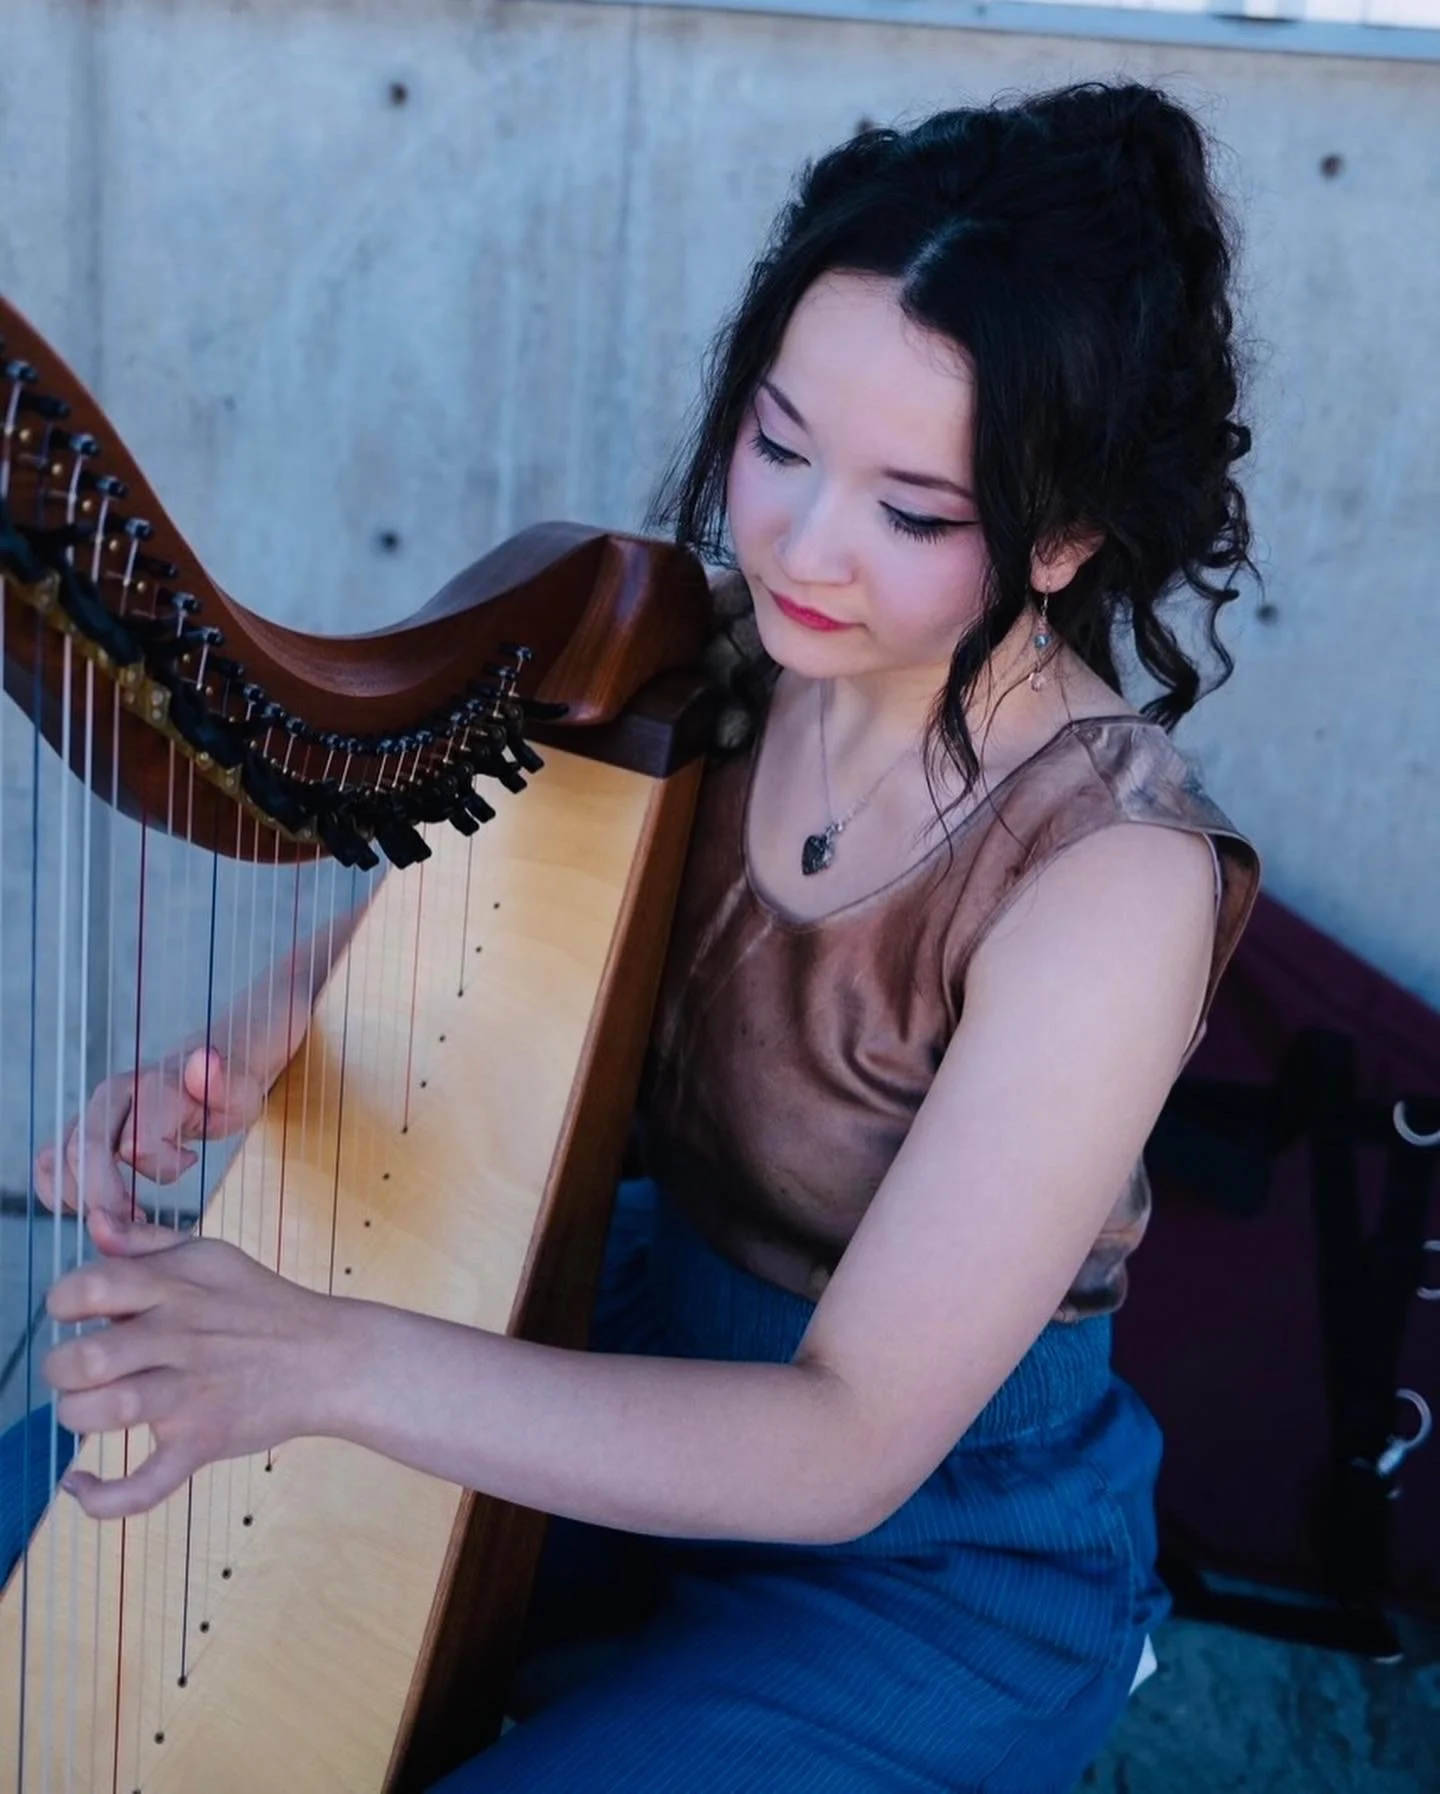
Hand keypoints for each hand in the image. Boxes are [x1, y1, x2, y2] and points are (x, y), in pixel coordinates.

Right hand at [34, 1047, 264, 1221]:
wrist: (208, 1073)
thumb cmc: (227, 1091)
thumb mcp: (239, 1091)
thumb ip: (222, 1081)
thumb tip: (206, 1058)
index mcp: (152, 1086)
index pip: (136, 1144)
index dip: (159, 1172)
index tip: (187, 1168)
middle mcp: (112, 1094)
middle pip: (83, 1152)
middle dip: (104, 1198)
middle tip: (138, 1220)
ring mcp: (91, 1111)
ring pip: (55, 1158)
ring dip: (79, 1198)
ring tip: (122, 1213)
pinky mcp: (79, 1129)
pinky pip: (48, 1164)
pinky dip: (61, 1193)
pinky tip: (97, 1207)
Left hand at [44, 1211, 340, 1518]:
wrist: (331, 1358)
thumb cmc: (263, 1305)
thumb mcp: (210, 1257)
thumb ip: (146, 1242)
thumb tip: (94, 1224)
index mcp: (176, 1289)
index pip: (92, 1286)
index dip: (64, 1301)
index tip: (74, 1314)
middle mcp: (181, 1338)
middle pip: (89, 1357)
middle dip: (63, 1369)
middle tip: (78, 1371)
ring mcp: (193, 1394)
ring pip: (110, 1411)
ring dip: (78, 1415)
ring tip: (86, 1410)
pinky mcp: (204, 1442)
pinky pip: (145, 1485)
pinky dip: (103, 1497)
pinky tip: (80, 1485)